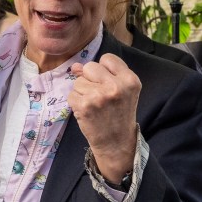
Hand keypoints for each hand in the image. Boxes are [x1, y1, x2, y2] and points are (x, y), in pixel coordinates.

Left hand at [68, 54, 140, 180]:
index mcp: (130, 80)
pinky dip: (76, 103)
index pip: (108, 58)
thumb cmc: (118, 115)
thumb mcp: (120, 91)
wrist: (116, 143)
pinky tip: (87, 112)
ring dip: (83, 92)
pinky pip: (71, 94)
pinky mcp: (85, 105)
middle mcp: (116, 86)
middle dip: (91, 79)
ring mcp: (99, 96)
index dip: (104, 70)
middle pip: (90, 66)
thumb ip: (102, 74)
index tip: (107, 83)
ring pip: (79, 81)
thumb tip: (76, 66)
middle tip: (100, 96)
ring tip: (95, 105)